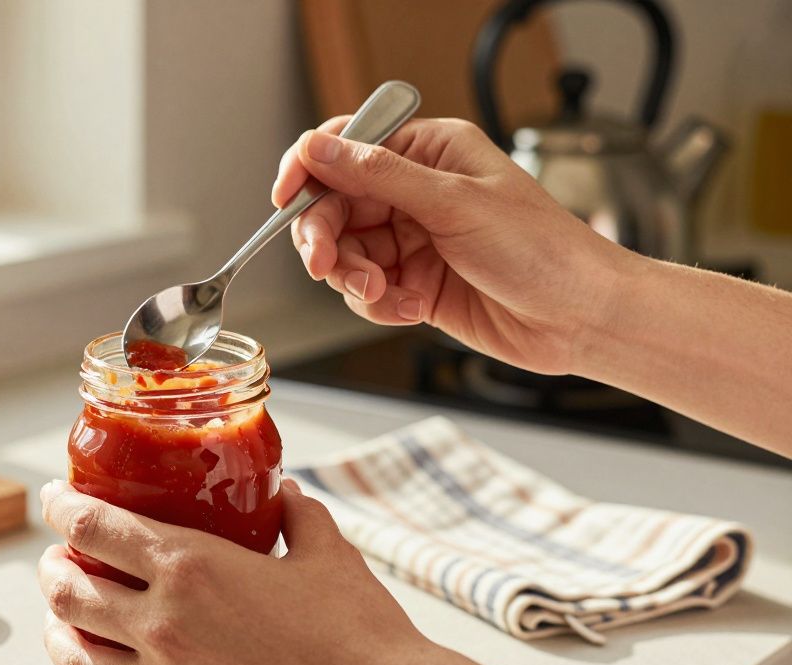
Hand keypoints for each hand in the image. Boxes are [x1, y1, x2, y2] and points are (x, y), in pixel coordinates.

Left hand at [36, 479, 444, 664]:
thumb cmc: (362, 637)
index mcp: (193, 570)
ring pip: (75, 658)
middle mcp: (165, 627)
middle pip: (71, 592)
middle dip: (52, 569)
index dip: (64, 507)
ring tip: (56, 620)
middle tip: (55, 559)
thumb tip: (284, 494)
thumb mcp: (327, 554)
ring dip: (55, 633)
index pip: (97, 527)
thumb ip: (297, 516)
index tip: (56, 499)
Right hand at [272, 117, 630, 375]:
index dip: (309, 169)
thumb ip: (379, 175)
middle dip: (326, 239)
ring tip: (383, 293)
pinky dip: (378, 304)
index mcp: (430, 153)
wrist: (579, 317)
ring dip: (354, 278)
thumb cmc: (542, 249)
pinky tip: (410, 308)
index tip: (285, 197)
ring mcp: (412, 240)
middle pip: (335, 207)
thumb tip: (320, 148)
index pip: (348, 147)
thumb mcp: (454, 203)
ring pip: (345, 254)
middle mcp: (415, 193)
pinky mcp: (413, 284)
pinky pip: (366, 292)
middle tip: (324, 264)